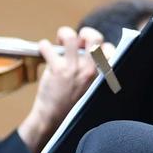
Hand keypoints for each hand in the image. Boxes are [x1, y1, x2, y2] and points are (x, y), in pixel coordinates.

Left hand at [18, 26, 101, 151]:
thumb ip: (92, 70)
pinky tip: (44, 51)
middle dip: (85, 32)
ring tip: (60, 41)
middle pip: (94, 36)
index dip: (99, 44)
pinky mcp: (57, 69)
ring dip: (63, 34)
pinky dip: (43, 46)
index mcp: (101, 74)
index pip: (109, 49)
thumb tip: (85, 49)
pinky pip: (48, 46)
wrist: (53, 119)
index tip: (90, 48)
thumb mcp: (90, 88)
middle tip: (77, 38)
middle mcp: (90, 69)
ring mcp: (74, 68)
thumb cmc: (71, 104)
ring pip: (70, 36)